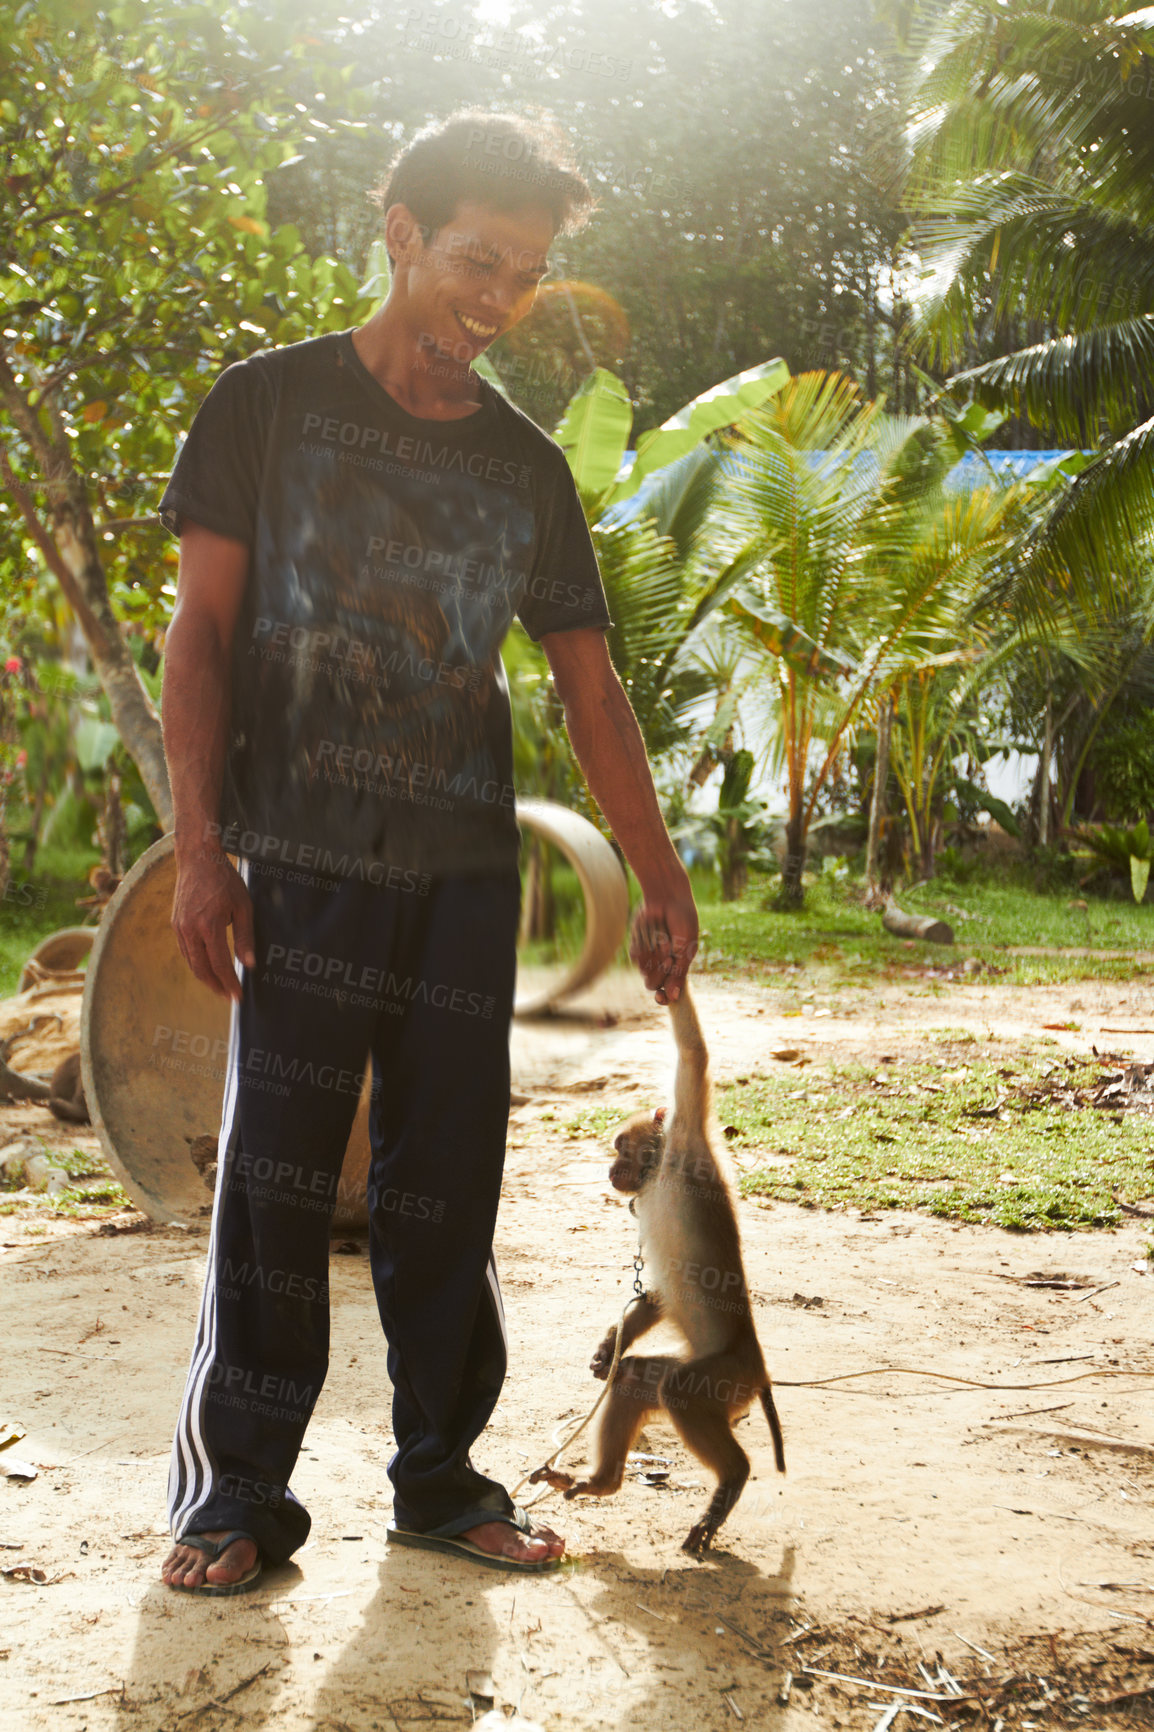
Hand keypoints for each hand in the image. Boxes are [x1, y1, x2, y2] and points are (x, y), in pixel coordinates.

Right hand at [171, 851, 255, 1000]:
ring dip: (205, 977)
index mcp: (209, 926)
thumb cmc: (225, 880)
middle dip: (216, 986)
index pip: (220, 964)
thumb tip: (249, 964)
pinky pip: (186, 951)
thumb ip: (245, 937)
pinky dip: (196, 963)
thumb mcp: (243, 907)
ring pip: (191, 962)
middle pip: (201, 969)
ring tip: (219, 986)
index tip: (238, 996)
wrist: (198, 859)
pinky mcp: (176, 924)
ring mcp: (180, 927)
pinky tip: (207, 966)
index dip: (230, 983)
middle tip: (228, 997)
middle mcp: (190, 929)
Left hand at [630, 879, 697, 1003]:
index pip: (667, 991)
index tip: (661, 998)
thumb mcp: (687, 949)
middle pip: (652, 984)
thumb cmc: (683, 922)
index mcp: (675, 968)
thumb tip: (675, 997)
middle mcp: (660, 964)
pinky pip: (635, 956)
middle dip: (660, 974)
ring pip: (643, 972)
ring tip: (665, 941)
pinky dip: (645, 948)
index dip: (663, 998)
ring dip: (655, 959)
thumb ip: (680, 973)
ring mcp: (647, 954)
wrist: (670, 898)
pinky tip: (654, 935)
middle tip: (669, 959)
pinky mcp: (637, 943)